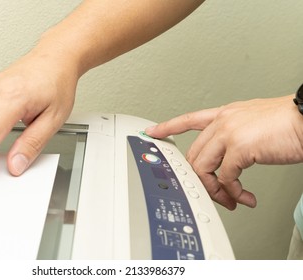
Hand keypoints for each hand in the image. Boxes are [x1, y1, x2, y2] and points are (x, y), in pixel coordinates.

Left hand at [146, 95, 302, 209]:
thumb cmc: (288, 123)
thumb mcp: (254, 125)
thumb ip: (236, 137)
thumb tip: (229, 161)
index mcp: (225, 114)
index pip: (189, 119)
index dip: (168, 126)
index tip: (153, 132)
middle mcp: (223, 122)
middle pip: (194, 154)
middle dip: (201, 179)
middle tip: (217, 194)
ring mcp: (228, 133)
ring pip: (203, 168)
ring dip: (216, 190)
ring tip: (232, 199)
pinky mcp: (239, 147)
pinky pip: (225, 178)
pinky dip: (233, 193)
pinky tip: (245, 197)